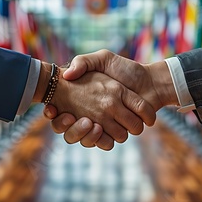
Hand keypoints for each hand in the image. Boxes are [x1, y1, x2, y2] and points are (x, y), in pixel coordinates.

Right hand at [45, 49, 178, 145]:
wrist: (150, 83)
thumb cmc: (127, 69)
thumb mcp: (103, 58)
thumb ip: (84, 61)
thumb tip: (66, 75)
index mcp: (85, 99)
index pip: (59, 112)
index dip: (52, 113)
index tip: (51, 109)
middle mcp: (92, 114)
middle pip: (69, 129)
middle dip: (65, 125)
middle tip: (67, 115)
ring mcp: (103, 125)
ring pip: (84, 137)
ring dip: (80, 132)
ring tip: (86, 120)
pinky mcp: (115, 133)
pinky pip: (102, 143)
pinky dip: (97, 139)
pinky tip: (94, 126)